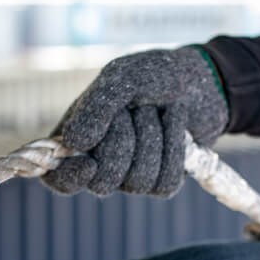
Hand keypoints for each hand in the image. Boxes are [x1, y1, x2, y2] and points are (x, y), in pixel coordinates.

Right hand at [43, 46, 227, 197]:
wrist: (202, 81)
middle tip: (136, 109)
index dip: (69, 177)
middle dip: (124, 142)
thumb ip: (96, 107)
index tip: (88, 163)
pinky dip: (175, 150)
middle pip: (102, 183)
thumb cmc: (153, 75)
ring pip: (137, 182)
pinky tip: (176, 128)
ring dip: (154, 140)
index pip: (58, 177)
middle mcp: (100, 162)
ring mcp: (131, 175)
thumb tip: (74, 142)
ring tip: (158, 112)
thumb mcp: (121, 77)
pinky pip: (164, 185)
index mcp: (77, 139)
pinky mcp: (161, 181)